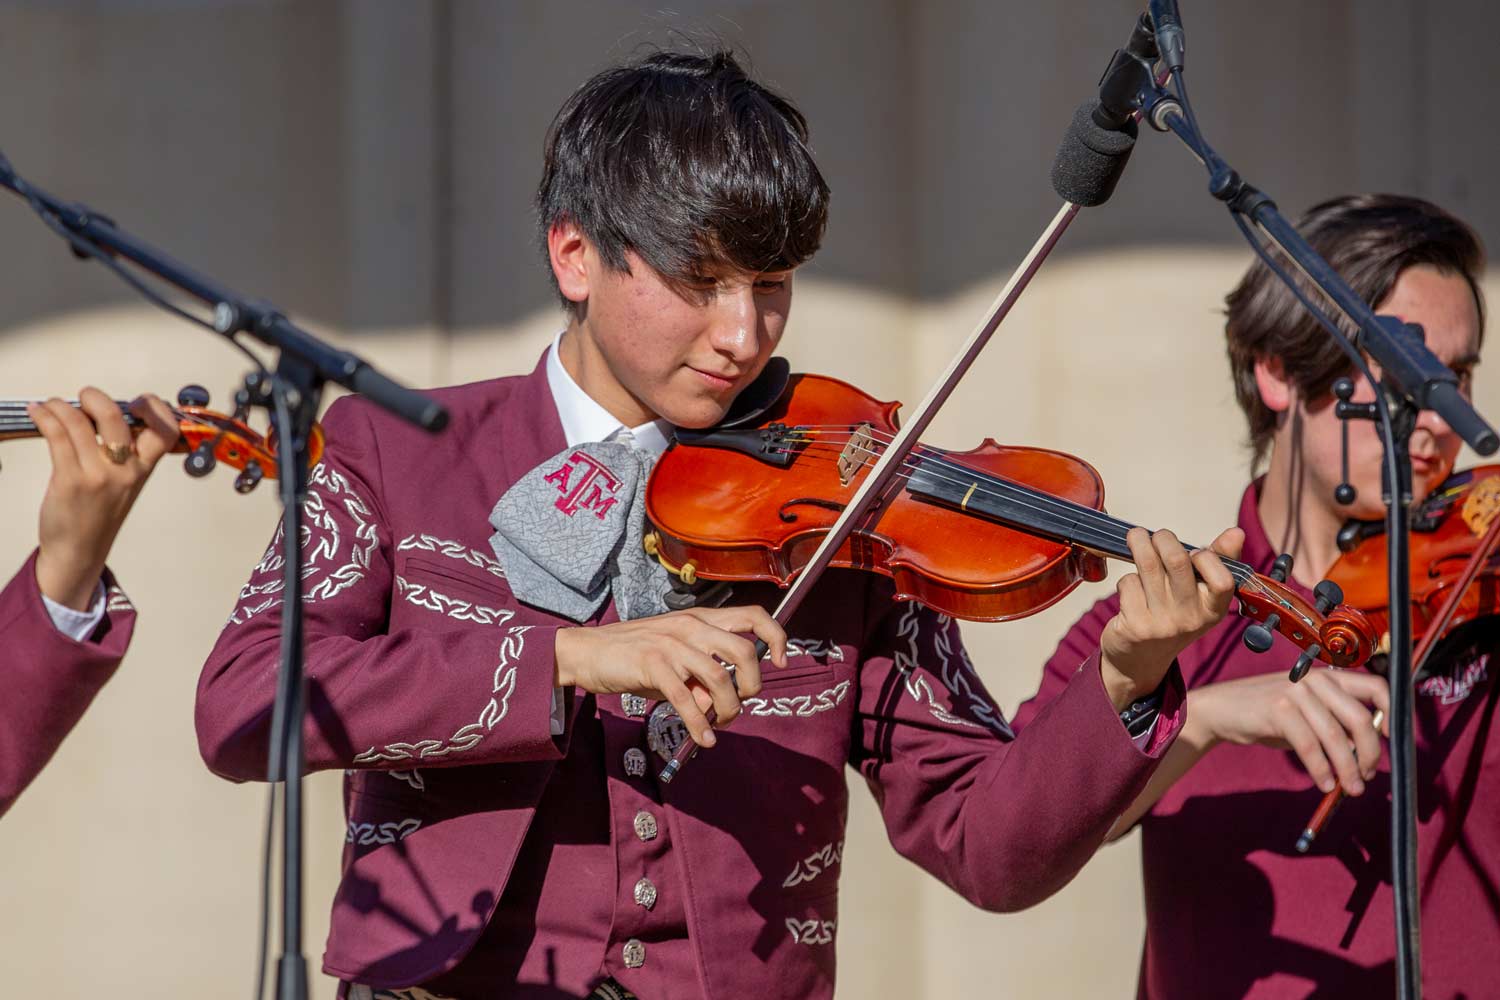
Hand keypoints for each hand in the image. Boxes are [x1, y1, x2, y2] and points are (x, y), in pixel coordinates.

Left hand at [32, 388, 178, 610]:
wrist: (80, 550)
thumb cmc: (99, 514)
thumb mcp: (124, 484)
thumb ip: (123, 454)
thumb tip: (99, 414)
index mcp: (144, 470)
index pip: (166, 432)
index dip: (155, 408)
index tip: (136, 402)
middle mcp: (126, 471)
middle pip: (115, 417)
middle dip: (94, 397)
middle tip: (82, 397)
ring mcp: (98, 476)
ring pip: (78, 422)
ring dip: (59, 405)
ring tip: (49, 405)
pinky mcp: (70, 480)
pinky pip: (57, 436)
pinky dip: (44, 417)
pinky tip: (37, 414)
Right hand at [554, 605, 787, 747]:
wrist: (588, 652)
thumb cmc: (634, 657)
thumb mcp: (674, 660)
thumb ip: (700, 677)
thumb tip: (720, 705)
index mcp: (700, 620)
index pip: (753, 616)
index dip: (776, 637)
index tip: (782, 662)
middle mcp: (690, 626)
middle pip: (745, 650)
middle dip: (753, 683)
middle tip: (742, 702)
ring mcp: (672, 643)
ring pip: (720, 677)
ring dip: (728, 708)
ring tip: (719, 724)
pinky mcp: (652, 664)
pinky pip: (686, 698)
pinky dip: (700, 724)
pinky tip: (703, 739)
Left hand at [1099, 526, 1242, 709]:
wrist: (1141, 660)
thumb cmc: (1174, 615)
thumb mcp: (1201, 596)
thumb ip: (1218, 561)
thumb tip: (1237, 532)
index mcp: (1214, 610)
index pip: (1223, 580)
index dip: (1208, 557)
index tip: (1195, 553)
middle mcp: (1190, 619)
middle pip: (1176, 561)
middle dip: (1163, 538)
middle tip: (1155, 536)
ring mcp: (1162, 624)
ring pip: (1147, 565)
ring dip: (1138, 543)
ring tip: (1136, 537)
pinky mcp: (1135, 626)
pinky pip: (1128, 583)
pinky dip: (1126, 578)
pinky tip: (1131, 588)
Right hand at [1191, 667, 1389, 794]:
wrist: (1223, 709)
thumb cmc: (1269, 714)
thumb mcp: (1307, 713)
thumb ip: (1335, 724)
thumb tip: (1364, 753)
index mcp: (1328, 677)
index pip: (1376, 686)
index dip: (1392, 713)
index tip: (1392, 740)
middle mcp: (1316, 680)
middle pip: (1360, 718)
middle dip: (1370, 753)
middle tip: (1368, 776)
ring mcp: (1296, 692)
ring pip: (1336, 737)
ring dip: (1347, 769)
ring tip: (1349, 789)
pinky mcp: (1278, 710)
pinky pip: (1310, 747)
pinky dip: (1320, 770)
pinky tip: (1323, 783)